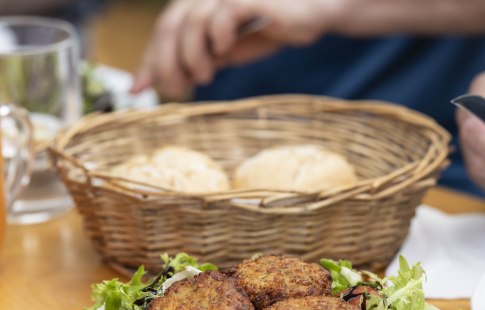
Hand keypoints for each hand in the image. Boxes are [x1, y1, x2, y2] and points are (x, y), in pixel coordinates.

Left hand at [131, 0, 335, 99]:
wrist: (308, 16)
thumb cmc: (266, 30)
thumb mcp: (224, 52)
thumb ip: (195, 60)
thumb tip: (162, 82)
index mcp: (194, 5)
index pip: (162, 31)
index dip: (149, 59)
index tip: (139, 88)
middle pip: (170, 26)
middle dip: (166, 62)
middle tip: (173, 89)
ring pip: (193, 23)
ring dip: (193, 56)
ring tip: (203, 77)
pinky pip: (223, 16)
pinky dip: (219, 36)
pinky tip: (225, 51)